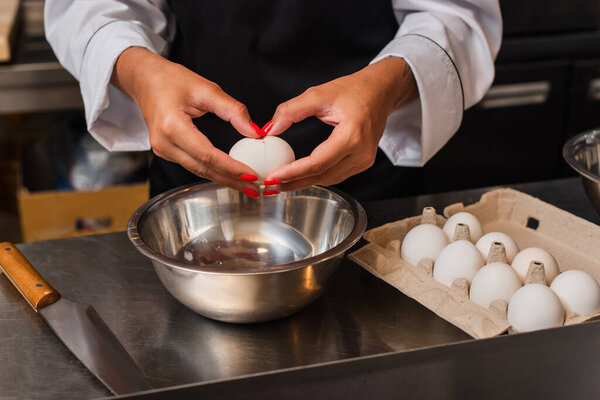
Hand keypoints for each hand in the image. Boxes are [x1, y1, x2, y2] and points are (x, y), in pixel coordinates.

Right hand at [111, 47, 262, 195]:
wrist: (145, 79)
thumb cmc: (172, 80)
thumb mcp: (207, 88)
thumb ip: (233, 110)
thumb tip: (255, 132)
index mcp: (171, 125)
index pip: (207, 155)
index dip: (231, 168)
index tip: (251, 175)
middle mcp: (164, 142)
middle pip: (202, 169)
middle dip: (230, 180)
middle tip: (254, 187)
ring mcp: (162, 150)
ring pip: (197, 170)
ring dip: (222, 178)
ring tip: (246, 184)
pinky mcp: (165, 151)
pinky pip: (192, 165)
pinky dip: (211, 171)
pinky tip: (228, 173)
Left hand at [264, 57, 417, 190]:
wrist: (381, 91)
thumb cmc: (354, 90)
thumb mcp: (318, 94)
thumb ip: (291, 110)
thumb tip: (270, 129)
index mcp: (352, 135)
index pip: (317, 163)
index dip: (293, 172)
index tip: (272, 177)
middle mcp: (361, 152)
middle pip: (322, 176)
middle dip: (294, 183)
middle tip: (269, 185)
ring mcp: (364, 160)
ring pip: (329, 179)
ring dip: (304, 183)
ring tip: (280, 183)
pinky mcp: (363, 162)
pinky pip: (336, 175)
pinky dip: (317, 177)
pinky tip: (300, 176)